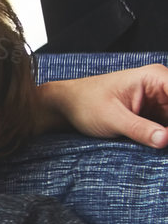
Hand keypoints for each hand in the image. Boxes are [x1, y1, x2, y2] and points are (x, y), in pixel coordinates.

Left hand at [38, 65, 167, 148]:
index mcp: (154, 77)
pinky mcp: (155, 114)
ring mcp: (160, 100)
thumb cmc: (84, 104)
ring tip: (161, 145)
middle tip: (164, 143)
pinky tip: (161, 146)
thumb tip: (165, 140)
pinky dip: (166, 137)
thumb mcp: (111, 119)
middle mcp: (162, 86)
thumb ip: (140, 130)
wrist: (66, 104)